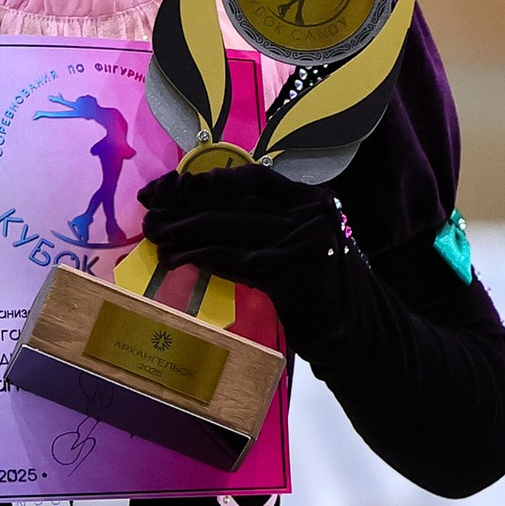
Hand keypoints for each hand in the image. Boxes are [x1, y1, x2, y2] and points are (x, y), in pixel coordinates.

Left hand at [135, 161, 349, 296]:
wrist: (353, 327)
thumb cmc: (314, 285)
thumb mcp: (292, 241)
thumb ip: (258, 222)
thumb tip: (194, 211)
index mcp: (309, 197)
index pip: (251, 179)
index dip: (206, 181)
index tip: (169, 187)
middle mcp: (311, 211)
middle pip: (236, 204)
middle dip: (187, 208)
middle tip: (150, 214)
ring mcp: (305, 240)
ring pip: (233, 230)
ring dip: (187, 232)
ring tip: (157, 236)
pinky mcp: (295, 272)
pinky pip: (239, 261)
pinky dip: (205, 258)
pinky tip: (178, 258)